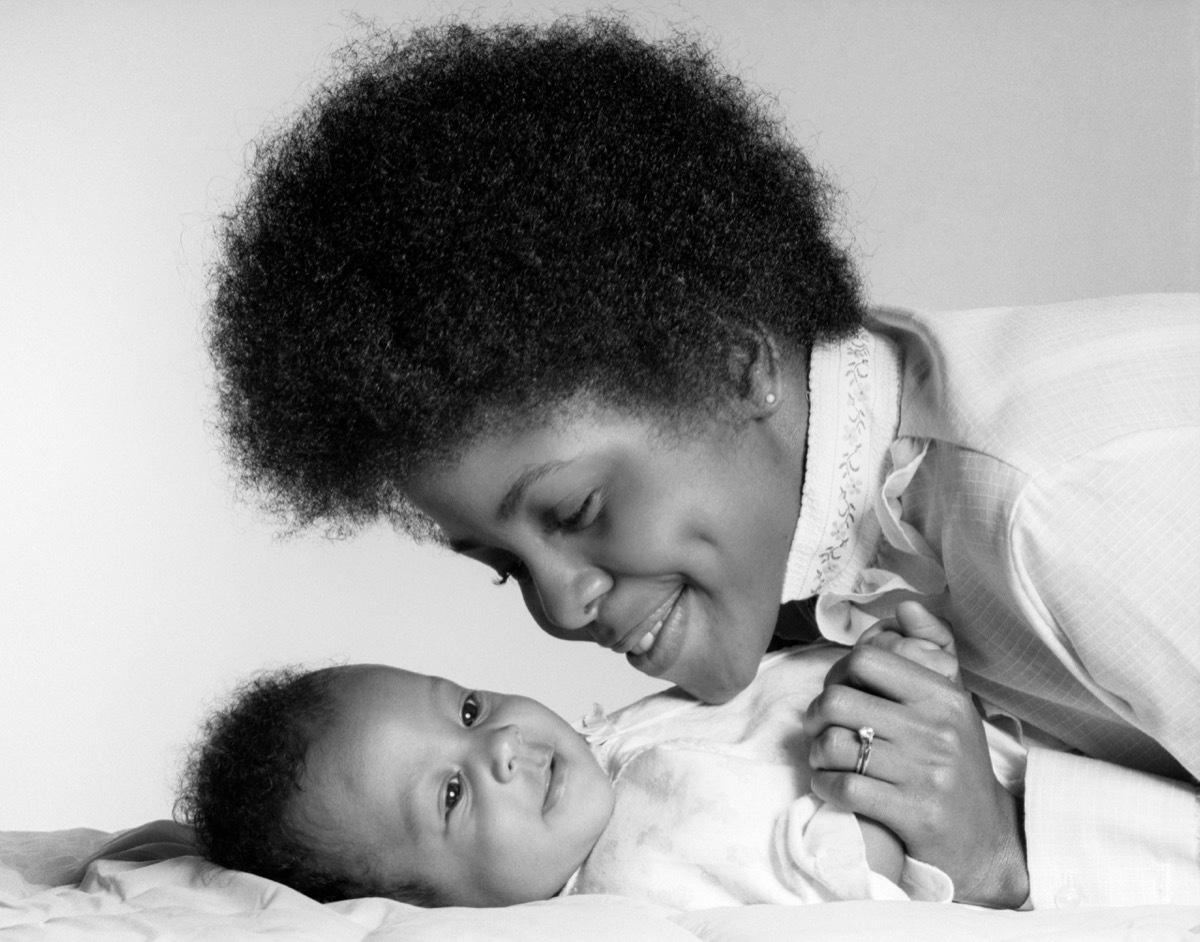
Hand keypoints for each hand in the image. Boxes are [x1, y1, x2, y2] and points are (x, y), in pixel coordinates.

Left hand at [806, 605, 1028, 906]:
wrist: (987, 839)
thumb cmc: (957, 764)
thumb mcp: (952, 704)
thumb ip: (930, 651)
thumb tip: (906, 606)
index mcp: (945, 696)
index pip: (866, 660)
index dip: (838, 674)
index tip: (839, 694)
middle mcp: (938, 731)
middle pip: (839, 700)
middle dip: (816, 715)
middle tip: (820, 729)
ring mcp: (927, 773)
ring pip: (836, 744)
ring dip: (817, 753)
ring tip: (825, 758)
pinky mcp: (913, 813)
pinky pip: (845, 787)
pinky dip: (825, 785)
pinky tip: (831, 785)